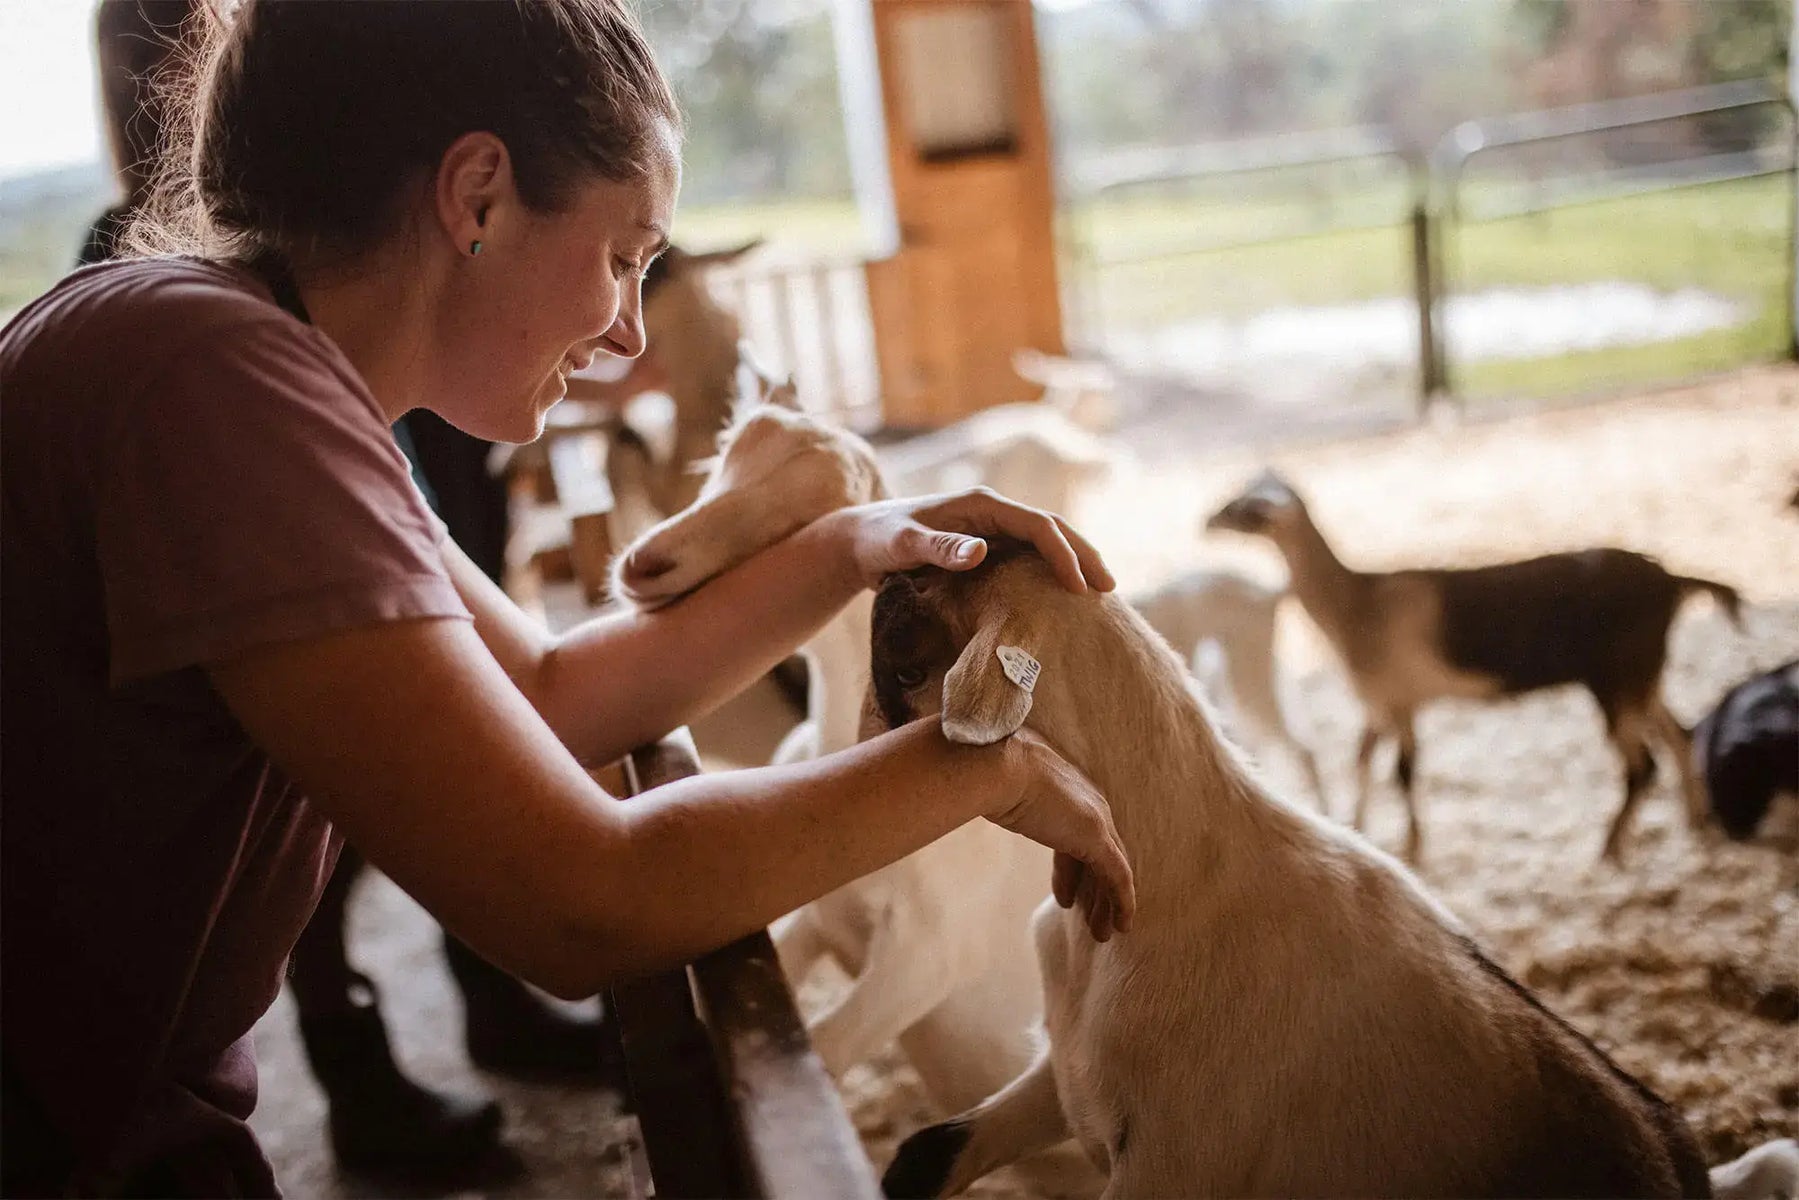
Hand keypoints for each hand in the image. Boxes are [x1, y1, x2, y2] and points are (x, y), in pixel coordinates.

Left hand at [826, 488, 1116, 593]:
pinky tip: (1063, 595)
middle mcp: (991, 512)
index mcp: (981, 505)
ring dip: (1073, 562)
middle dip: (1083, 555)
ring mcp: (990, 529)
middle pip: (1051, 529)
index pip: (1038, 526)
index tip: (1079, 587)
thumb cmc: (877, 540)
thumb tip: (982, 552)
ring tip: (1098, 593)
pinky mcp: (985, 547)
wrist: (857, 541)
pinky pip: (1028, 556)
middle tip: (1109, 589)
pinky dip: (1051, 571)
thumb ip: (938, 548)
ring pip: (1044, 542)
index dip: (1063, 554)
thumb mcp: (902, 545)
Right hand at [986, 728, 1134, 940]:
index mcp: (1067, 792)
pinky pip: (1118, 878)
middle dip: (1095, 889)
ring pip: (1112, 870)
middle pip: (1100, 856)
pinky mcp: (1096, 838)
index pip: (1077, 838)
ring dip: (1107, 903)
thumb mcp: (998, 791)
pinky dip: (1122, 902)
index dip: (1071, 871)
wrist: (995, 766)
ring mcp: (1095, 820)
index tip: (1065, 897)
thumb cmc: (987, 774)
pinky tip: (1121, 926)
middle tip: (1089, 918)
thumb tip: (979, 805)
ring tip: (1102, 933)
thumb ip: (1002, 801)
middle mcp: (1088, 804)